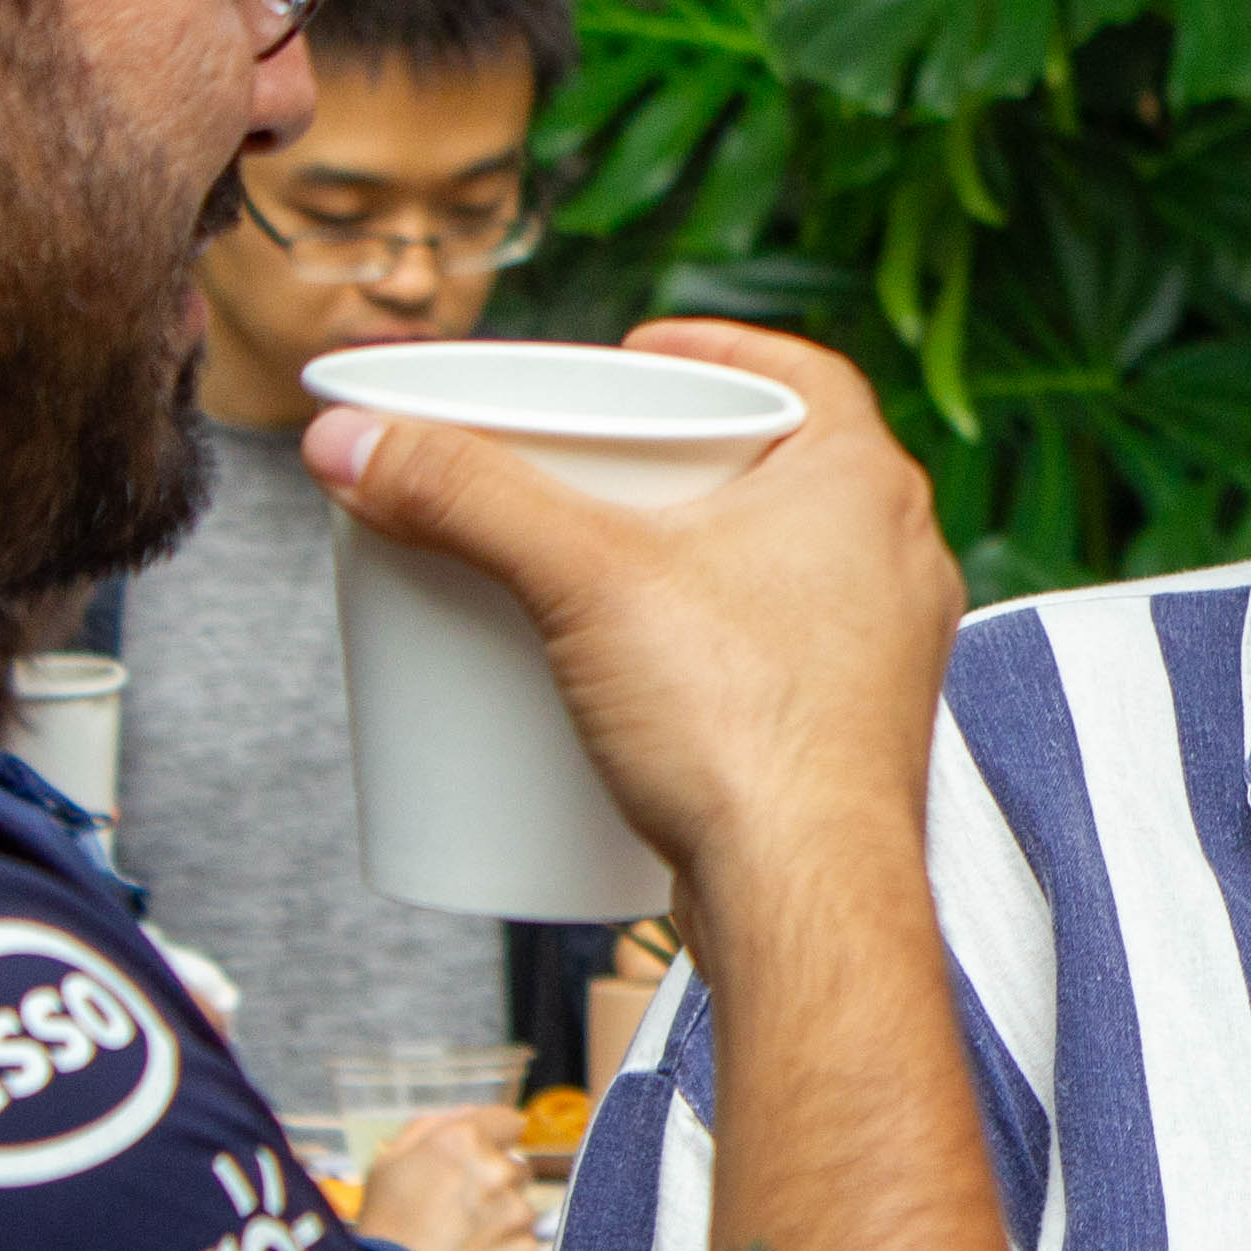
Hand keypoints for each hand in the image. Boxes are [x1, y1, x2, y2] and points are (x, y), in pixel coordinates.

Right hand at [302, 323, 961, 908]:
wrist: (807, 900)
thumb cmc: (746, 735)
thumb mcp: (578, 580)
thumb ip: (462, 496)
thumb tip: (353, 444)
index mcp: (865, 486)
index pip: (799, 373)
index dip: (714, 350)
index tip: (639, 357)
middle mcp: (897, 562)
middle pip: (777, 471)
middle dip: (681, 462)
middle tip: (594, 464)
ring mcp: (884, 655)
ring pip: (779, 572)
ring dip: (695, 559)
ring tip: (600, 566)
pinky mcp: (850, 737)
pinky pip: (775, 661)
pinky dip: (709, 649)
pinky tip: (645, 675)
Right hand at [357, 1106, 545, 1250]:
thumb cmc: (383, 1229)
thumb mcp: (387, 1164)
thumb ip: (430, 1127)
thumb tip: (467, 1113)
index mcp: (463, 1141)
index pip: (507, 1122)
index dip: (493, 1141)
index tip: (480, 1161)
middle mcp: (497, 1171)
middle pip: (516, 1167)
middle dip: (495, 1183)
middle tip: (460, 1212)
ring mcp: (516, 1214)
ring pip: (522, 1207)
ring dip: (502, 1220)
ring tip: (463, 1244)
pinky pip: (524, 1245)